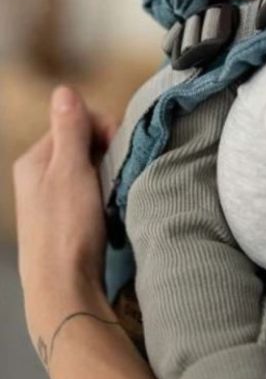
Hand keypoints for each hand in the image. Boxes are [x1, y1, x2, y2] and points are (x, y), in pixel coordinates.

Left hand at [13, 86, 113, 343]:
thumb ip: (69, 128)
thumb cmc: (66, 228)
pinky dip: (104, 192)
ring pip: (88, 167)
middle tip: (118, 171)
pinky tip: (108, 207)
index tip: (119, 146)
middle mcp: (38, 176)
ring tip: (114, 191)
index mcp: (35, 159)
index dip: (102, 127)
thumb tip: (63, 89)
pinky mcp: (64, 219)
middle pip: (82, 142)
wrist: (63, 289)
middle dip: (106, 151)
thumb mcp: (70, 170)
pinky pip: (89, 190)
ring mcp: (50, 199)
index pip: (75, 120)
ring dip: (107, 173)